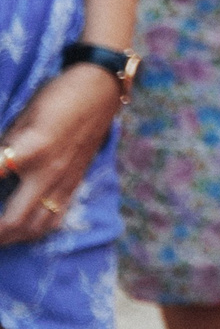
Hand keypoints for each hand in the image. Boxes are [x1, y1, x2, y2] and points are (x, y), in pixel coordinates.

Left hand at [0, 66, 120, 243]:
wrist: (101, 90)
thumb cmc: (57, 96)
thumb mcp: (22, 118)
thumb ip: (6, 147)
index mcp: (32, 150)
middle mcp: (48, 173)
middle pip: (13, 222)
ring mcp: (64, 182)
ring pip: (37, 228)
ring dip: (13, 238)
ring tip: (0, 235)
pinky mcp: (75, 184)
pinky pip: (56, 218)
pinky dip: (35, 230)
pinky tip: (24, 228)